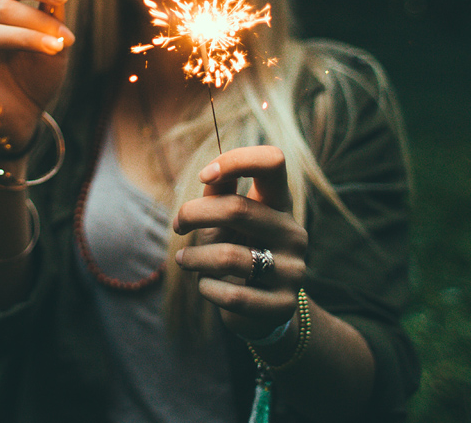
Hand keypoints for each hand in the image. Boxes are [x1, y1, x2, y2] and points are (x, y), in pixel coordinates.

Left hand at [172, 145, 307, 340]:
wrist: (260, 309)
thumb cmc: (236, 251)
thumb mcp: (226, 220)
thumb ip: (219, 193)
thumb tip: (210, 174)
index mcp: (280, 204)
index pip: (273, 162)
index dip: (236, 160)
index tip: (204, 175)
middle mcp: (292, 233)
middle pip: (237, 209)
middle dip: (194, 214)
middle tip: (177, 225)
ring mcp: (293, 269)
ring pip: (229, 257)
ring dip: (194, 258)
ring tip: (185, 259)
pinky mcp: (284, 305)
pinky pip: (233, 295)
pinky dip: (207, 288)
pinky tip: (205, 285)